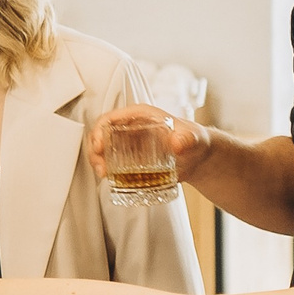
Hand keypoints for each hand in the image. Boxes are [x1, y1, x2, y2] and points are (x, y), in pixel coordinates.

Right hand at [87, 106, 210, 182]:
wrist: (198, 157)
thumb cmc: (195, 140)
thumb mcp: (193, 138)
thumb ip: (188, 139)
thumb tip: (178, 143)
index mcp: (140, 115)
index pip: (111, 118)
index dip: (99, 131)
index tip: (99, 147)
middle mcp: (130, 127)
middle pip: (102, 134)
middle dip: (95, 151)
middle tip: (101, 169)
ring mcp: (128, 142)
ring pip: (104, 148)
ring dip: (98, 161)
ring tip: (103, 175)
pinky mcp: (130, 157)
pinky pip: (112, 161)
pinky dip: (107, 169)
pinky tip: (110, 179)